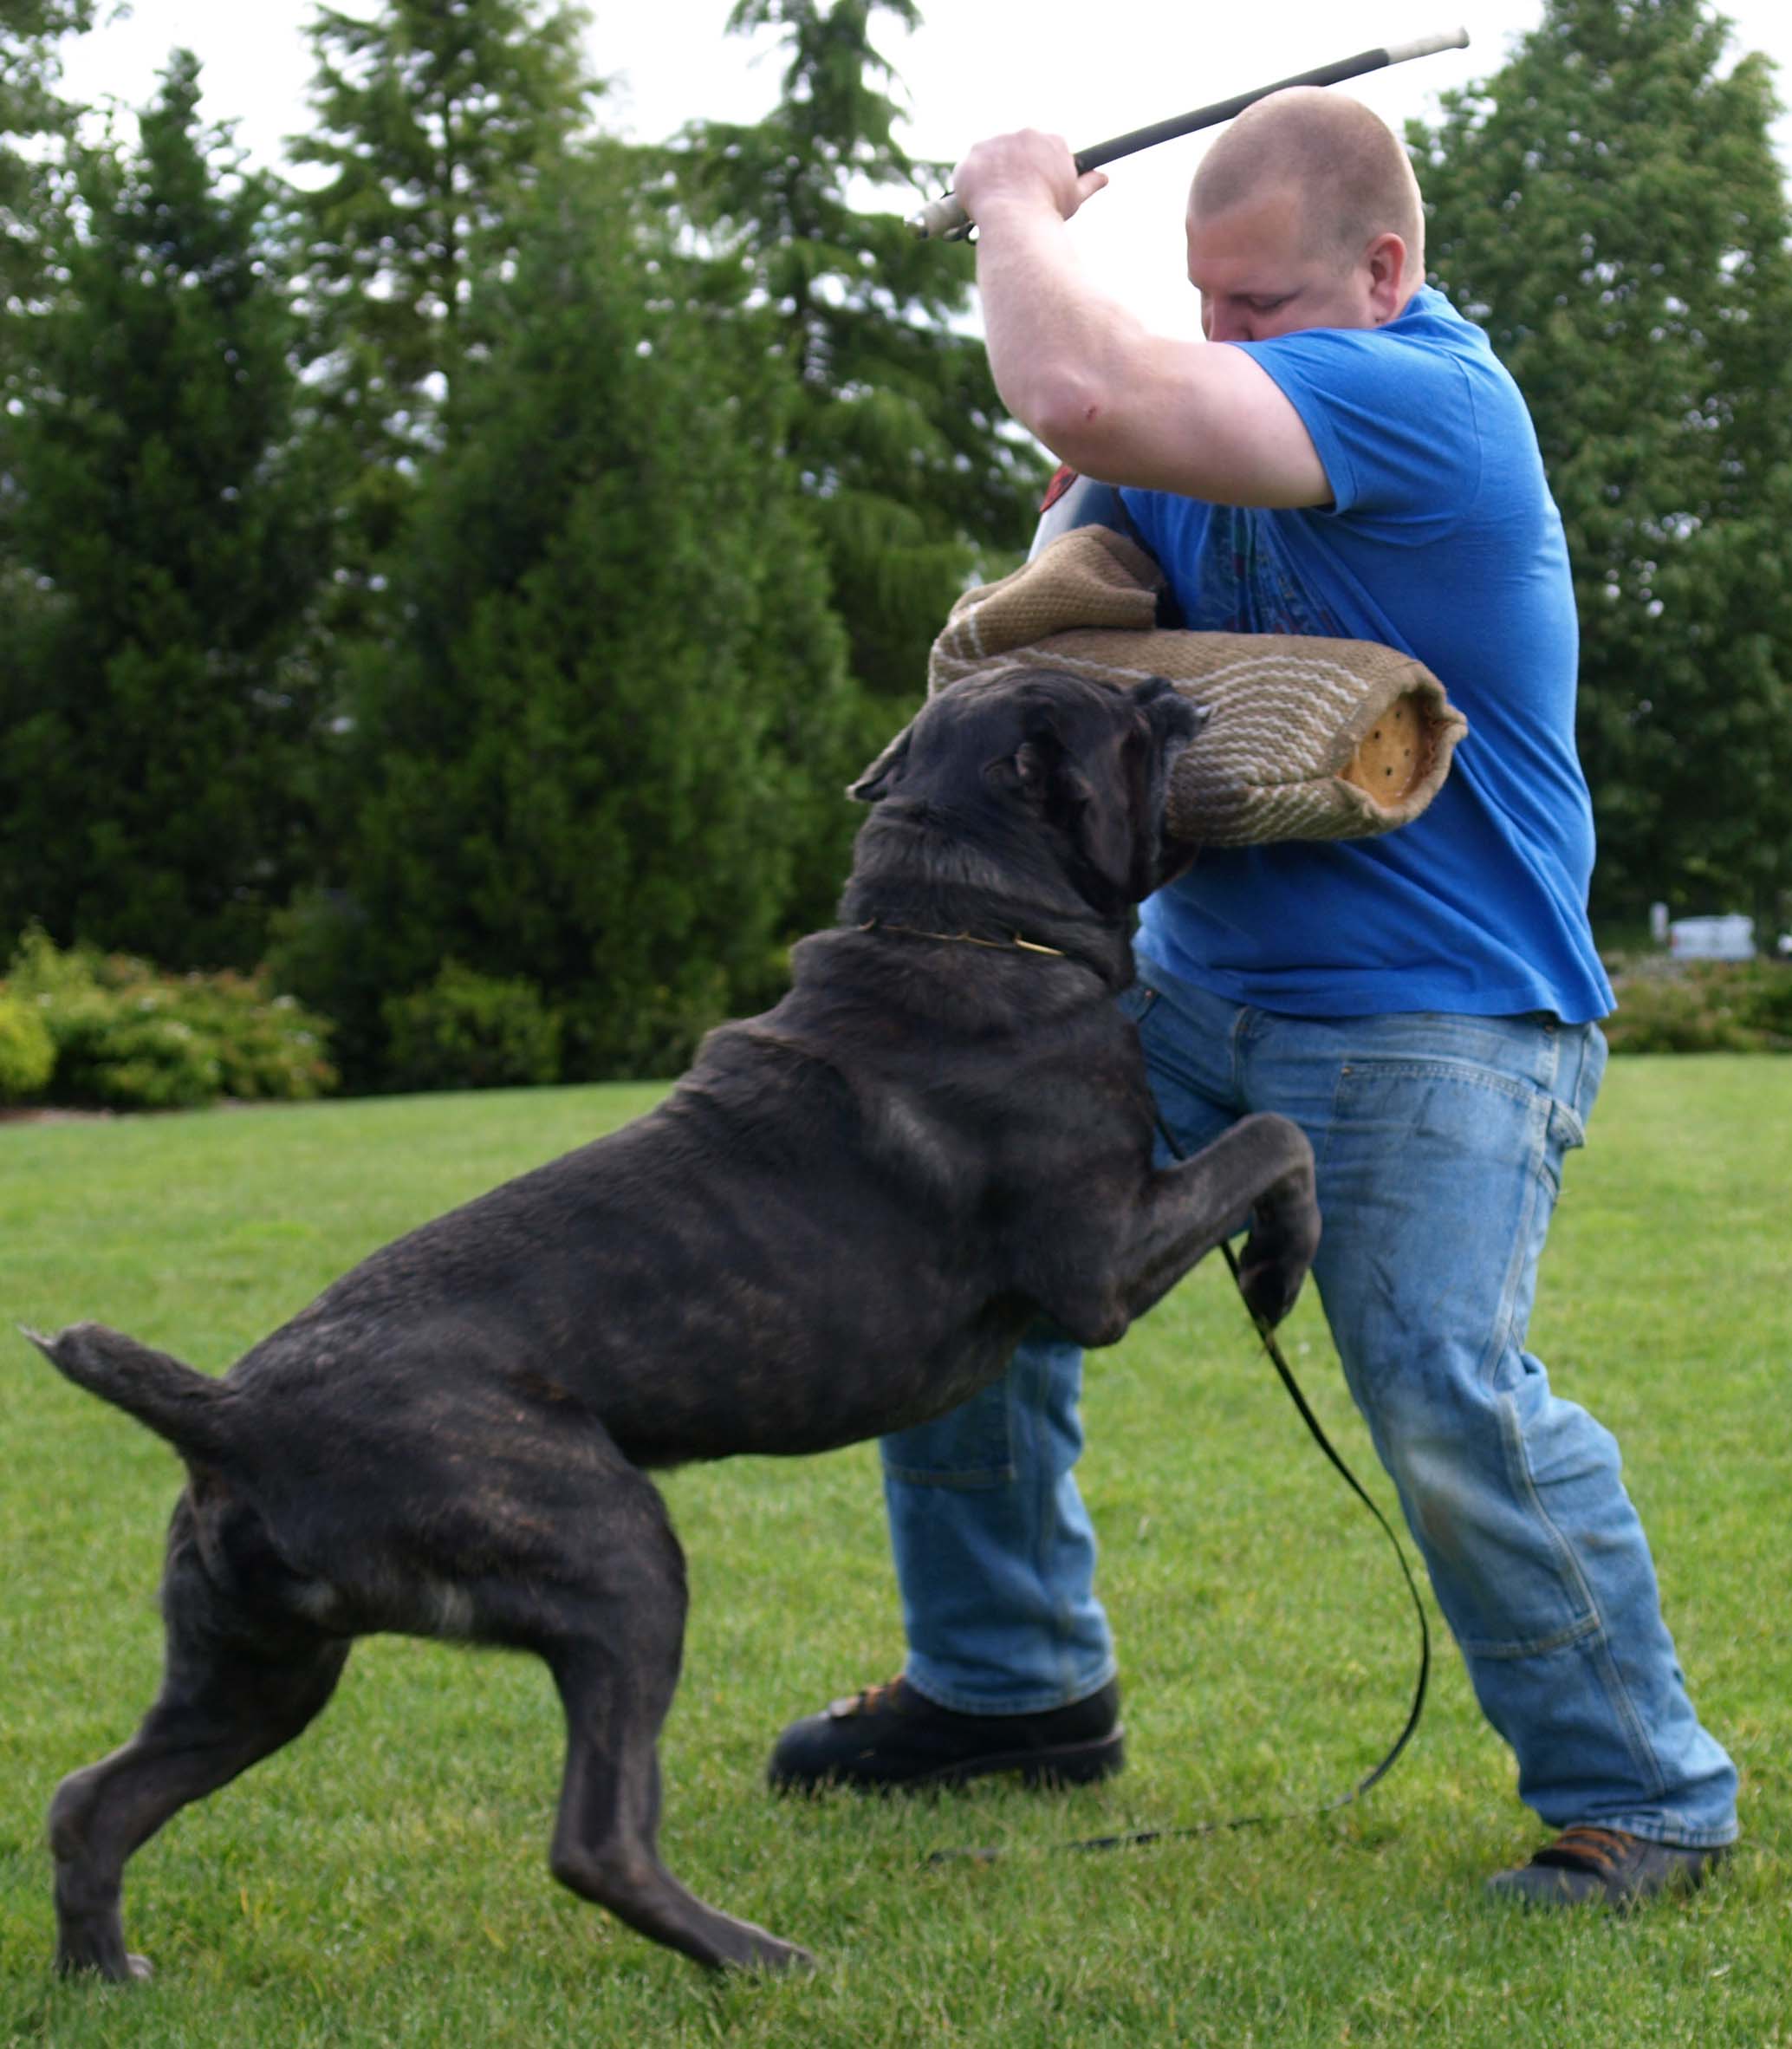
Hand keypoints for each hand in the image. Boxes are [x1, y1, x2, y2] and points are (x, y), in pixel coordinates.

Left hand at [951, 129, 1108, 228]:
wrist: (1016, 221)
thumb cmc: (1048, 212)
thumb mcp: (1073, 197)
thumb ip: (1087, 183)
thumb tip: (1103, 177)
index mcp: (1051, 141)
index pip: (1042, 149)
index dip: (1037, 170)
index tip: (1034, 188)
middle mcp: (1023, 134)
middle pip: (1016, 149)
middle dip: (1013, 170)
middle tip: (1014, 197)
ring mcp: (996, 143)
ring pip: (990, 156)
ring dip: (991, 175)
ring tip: (996, 202)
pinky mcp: (973, 157)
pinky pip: (968, 169)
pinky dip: (970, 184)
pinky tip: (977, 201)